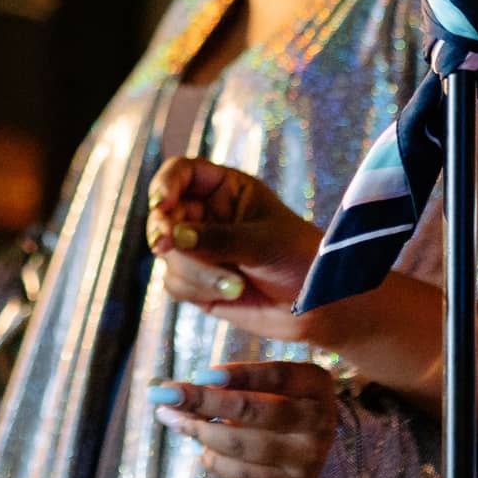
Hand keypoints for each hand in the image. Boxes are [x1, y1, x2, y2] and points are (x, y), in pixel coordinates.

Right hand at [146, 157, 322, 309]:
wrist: (316, 305)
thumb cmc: (298, 258)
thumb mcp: (261, 242)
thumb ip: (217, 239)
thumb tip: (173, 237)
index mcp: (224, 188)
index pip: (181, 173)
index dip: (165, 184)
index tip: (161, 203)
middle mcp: (206, 214)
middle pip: (164, 215)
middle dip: (166, 233)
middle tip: (167, 245)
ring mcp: (199, 248)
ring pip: (169, 254)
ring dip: (196, 272)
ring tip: (237, 285)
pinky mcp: (197, 281)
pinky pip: (175, 283)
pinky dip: (198, 290)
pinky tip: (232, 295)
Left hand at [148, 360, 337, 477]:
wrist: (313, 450)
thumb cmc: (281, 401)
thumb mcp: (272, 384)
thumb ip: (234, 383)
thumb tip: (176, 391)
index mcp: (314, 384)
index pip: (275, 376)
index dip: (238, 374)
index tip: (201, 374)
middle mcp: (317, 420)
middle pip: (253, 410)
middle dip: (204, 401)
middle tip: (167, 395)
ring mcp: (308, 457)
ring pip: (242, 444)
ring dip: (200, 431)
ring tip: (175, 419)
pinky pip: (243, 476)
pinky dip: (215, 460)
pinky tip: (200, 448)